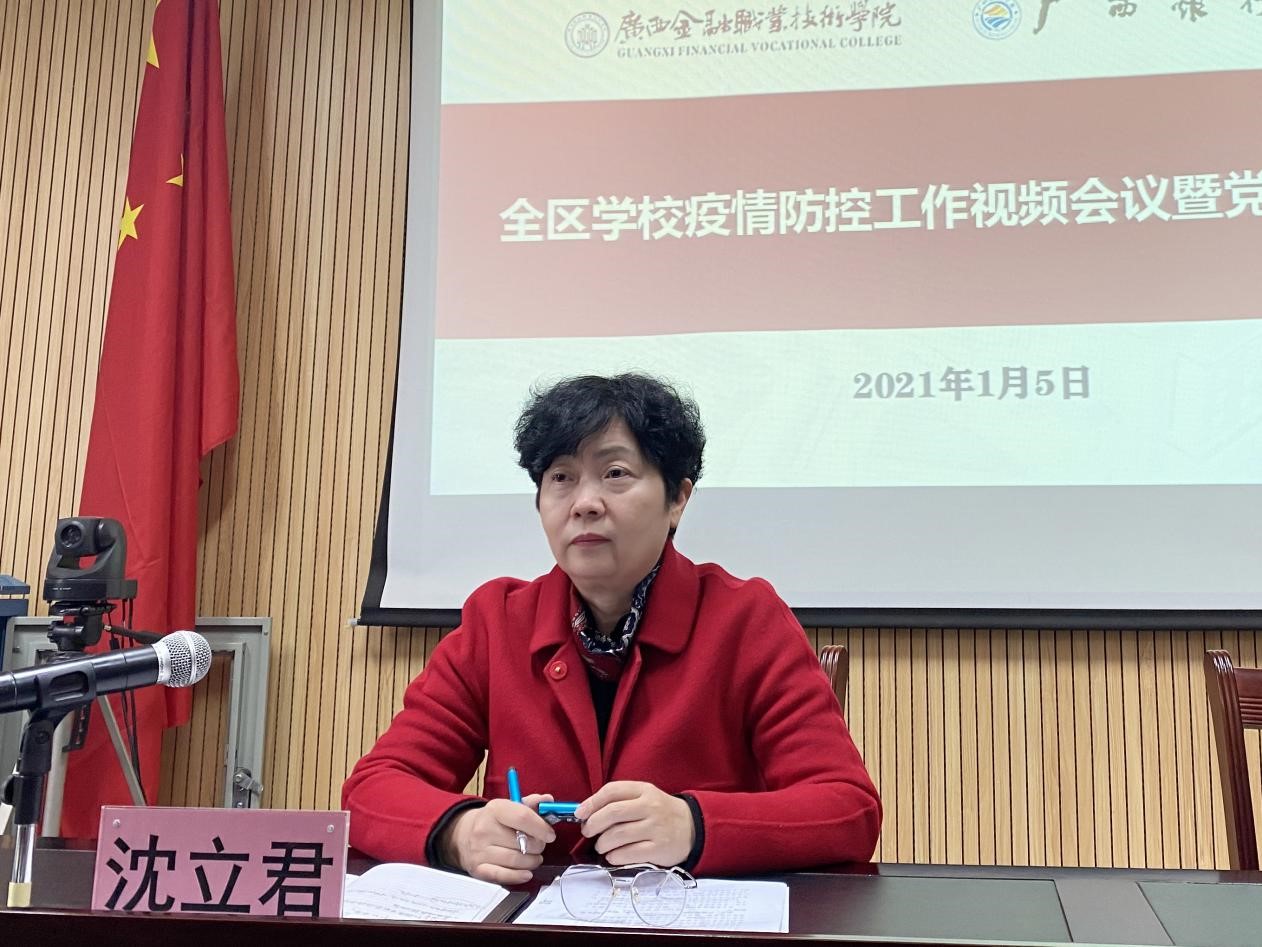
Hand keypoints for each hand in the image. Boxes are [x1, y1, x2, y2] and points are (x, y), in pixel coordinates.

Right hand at [443, 793, 554, 883]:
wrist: (463, 834)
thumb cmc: (493, 821)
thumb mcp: (509, 807)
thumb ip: (531, 803)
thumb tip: (548, 800)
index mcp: (495, 809)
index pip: (523, 817)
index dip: (542, 827)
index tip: (550, 834)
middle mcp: (485, 829)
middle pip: (523, 842)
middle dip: (538, 846)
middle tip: (538, 845)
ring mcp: (480, 851)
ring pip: (517, 860)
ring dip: (532, 861)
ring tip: (533, 857)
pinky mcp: (478, 869)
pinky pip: (504, 876)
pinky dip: (519, 876)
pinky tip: (526, 872)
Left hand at [576, 781, 694, 867]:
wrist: (693, 828)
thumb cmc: (661, 812)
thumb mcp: (645, 797)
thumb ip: (620, 800)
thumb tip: (587, 811)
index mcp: (644, 790)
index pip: (612, 791)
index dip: (591, 802)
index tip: (580, 813)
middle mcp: (650, 807)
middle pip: (612, 813)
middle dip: (593, 824)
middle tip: (587, 831)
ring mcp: (655, 828)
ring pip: (618, 835)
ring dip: (602, 843)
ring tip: (601, 845)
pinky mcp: (659, 849)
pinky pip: (629, 853)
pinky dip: (614, 856)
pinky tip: (612, 856)